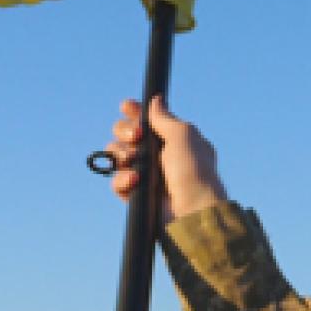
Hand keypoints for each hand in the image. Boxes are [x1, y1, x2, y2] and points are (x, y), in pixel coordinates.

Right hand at [105, 96, 226, 222]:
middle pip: (125, 134)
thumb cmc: (194, 171)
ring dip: (122, 155)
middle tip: (137, 137)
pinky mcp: (136, 195)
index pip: (147, 120)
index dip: (134, 112)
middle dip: (125, 131)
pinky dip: (122, 179)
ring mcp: (146, 175)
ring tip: (134, 161)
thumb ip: (164, 117)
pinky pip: (117, 181)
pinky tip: (135, 180)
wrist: (192, 210)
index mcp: (172, 139)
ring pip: (117, 156)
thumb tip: (155, 100)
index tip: (127, 106)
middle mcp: (158, 155)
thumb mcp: (183, 135)